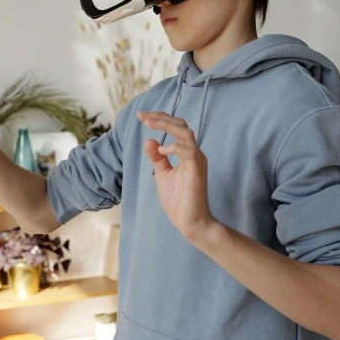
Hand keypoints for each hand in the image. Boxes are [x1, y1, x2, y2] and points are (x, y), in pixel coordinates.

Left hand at [137, 110, 215, 244]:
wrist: (192, 223)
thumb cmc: (179, 201)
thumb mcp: (163, 175)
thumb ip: (157, 158)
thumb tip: (149, 140)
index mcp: (188, 153)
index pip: (176, 128)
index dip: (160, 119)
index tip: (141, 115)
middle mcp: (195, 153)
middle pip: (181, 125)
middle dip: (161, 117)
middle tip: (142, 115)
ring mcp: (197, 161)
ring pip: (186, 133)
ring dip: (166, 125)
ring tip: (148, 123)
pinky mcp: (197, 170)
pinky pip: (188, 151)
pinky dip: (174, 147)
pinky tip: (161, 150)